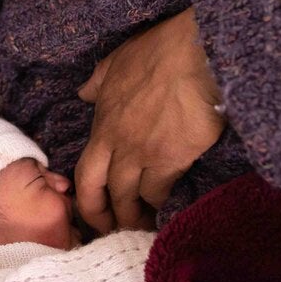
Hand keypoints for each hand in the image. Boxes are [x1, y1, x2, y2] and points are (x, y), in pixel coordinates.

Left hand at [76, 8, 225, 234]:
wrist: (197, 54)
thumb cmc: (160, 51)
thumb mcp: (117, 61)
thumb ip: (98, 81)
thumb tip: (84, 92)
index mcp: (103, 123)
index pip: (85, 172)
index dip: (87, 198)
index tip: (93, 211)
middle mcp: (119, 144)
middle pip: (104, 192)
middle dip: (107, 217)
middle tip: (117, 230)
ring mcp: (144, 153)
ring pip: (132, 198)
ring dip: (137, 216)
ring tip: (145, 225)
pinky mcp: (173, 158)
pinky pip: (161, 192)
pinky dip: (162, 203)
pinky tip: (168, 208)